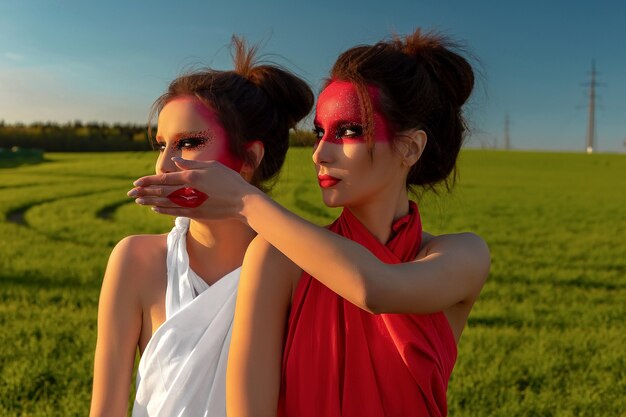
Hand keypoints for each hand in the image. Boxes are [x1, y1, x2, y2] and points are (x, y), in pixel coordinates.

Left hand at [127, 157, 260, 221]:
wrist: (243, 202)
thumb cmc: (230, 180)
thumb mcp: (212, 166)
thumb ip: (192, 164)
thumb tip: (175, 162)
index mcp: (191, 177)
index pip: (164, 179)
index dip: (149, 181)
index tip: (136, 182)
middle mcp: (188, 191)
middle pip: (161, 192)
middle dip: (144, 191)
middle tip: (130, 192)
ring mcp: (192, 204)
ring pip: (165, 203)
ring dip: (150, 201)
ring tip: (138, 200)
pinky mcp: (196, 213)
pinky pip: (175, 212)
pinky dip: (164, 210)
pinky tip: (155, 209)